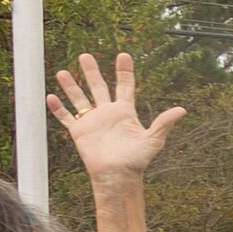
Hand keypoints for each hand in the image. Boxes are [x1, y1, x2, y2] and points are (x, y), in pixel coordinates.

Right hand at [49, 52, 186, 180]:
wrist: (118, 176)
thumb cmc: (137, 160)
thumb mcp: (153, 140)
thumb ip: (163, 123)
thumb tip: (182, 110)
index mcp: (125, 112)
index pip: (124, 86)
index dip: (124, 71)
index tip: (123, 55)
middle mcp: (107, 113)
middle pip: (98, 87)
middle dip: (92, 72)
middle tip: (85, 55)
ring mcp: (92, 121)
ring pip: (79, 99)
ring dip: (71, 86)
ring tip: (62, 72)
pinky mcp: (79, 132)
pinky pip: (66, 117)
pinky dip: (58, 108)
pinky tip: (50, 97)